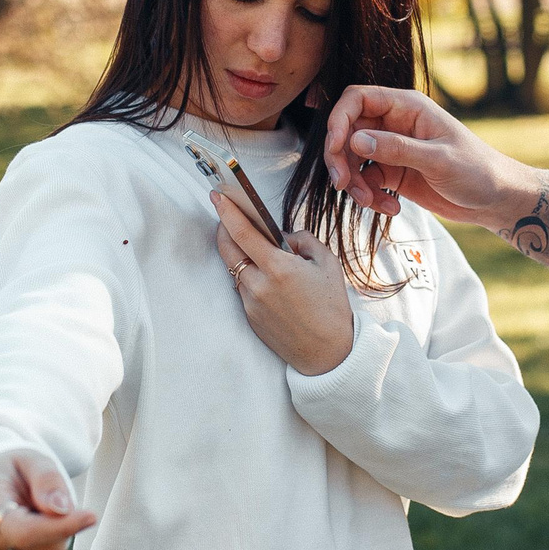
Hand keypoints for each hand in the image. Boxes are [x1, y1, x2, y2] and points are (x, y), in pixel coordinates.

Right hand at [0, 453, 96, 549]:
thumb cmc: (14, 471)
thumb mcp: (31, 459)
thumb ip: (47, 480)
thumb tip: (62, 510)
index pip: (23, 530)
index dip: (60, 527)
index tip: (91, 516)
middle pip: (45, 545)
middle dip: (63, 524)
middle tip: (49, 501)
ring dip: (57, 537)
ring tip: (36, 515)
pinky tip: (36, 534)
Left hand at [214, 192, 354, 375]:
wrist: (328, 354)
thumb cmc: (331, 307)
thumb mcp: (327, 264)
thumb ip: (303, 240)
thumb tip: (283, 236)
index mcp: (278, 268)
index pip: (243, 233)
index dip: (227, 211)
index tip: (217, 195)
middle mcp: (258, 285)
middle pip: (228, 248)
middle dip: (224, 228)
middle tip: (227, 213)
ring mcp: (250, 303)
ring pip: (235, 268)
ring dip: (239, 252)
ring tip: (254, 245)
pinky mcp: (249, 317)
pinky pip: (242, 287)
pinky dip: (249, 275)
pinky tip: (264, 274)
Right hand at [321, 85, 535, 230]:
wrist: (496, 199)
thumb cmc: (477, 171)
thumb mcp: (438, 160)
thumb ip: (397, 149)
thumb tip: (354, 140)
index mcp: (407, 107)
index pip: (357, 99)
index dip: (339, 120)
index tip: (335, 148)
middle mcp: (395, 124)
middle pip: (348, 131)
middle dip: (341, 159)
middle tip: (343, 185)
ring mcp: (393, 148)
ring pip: (353, 159)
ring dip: (355, 184)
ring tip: (374, 202)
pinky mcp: (394, 172)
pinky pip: (367, 181)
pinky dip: (371, 197)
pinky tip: (392, 208)